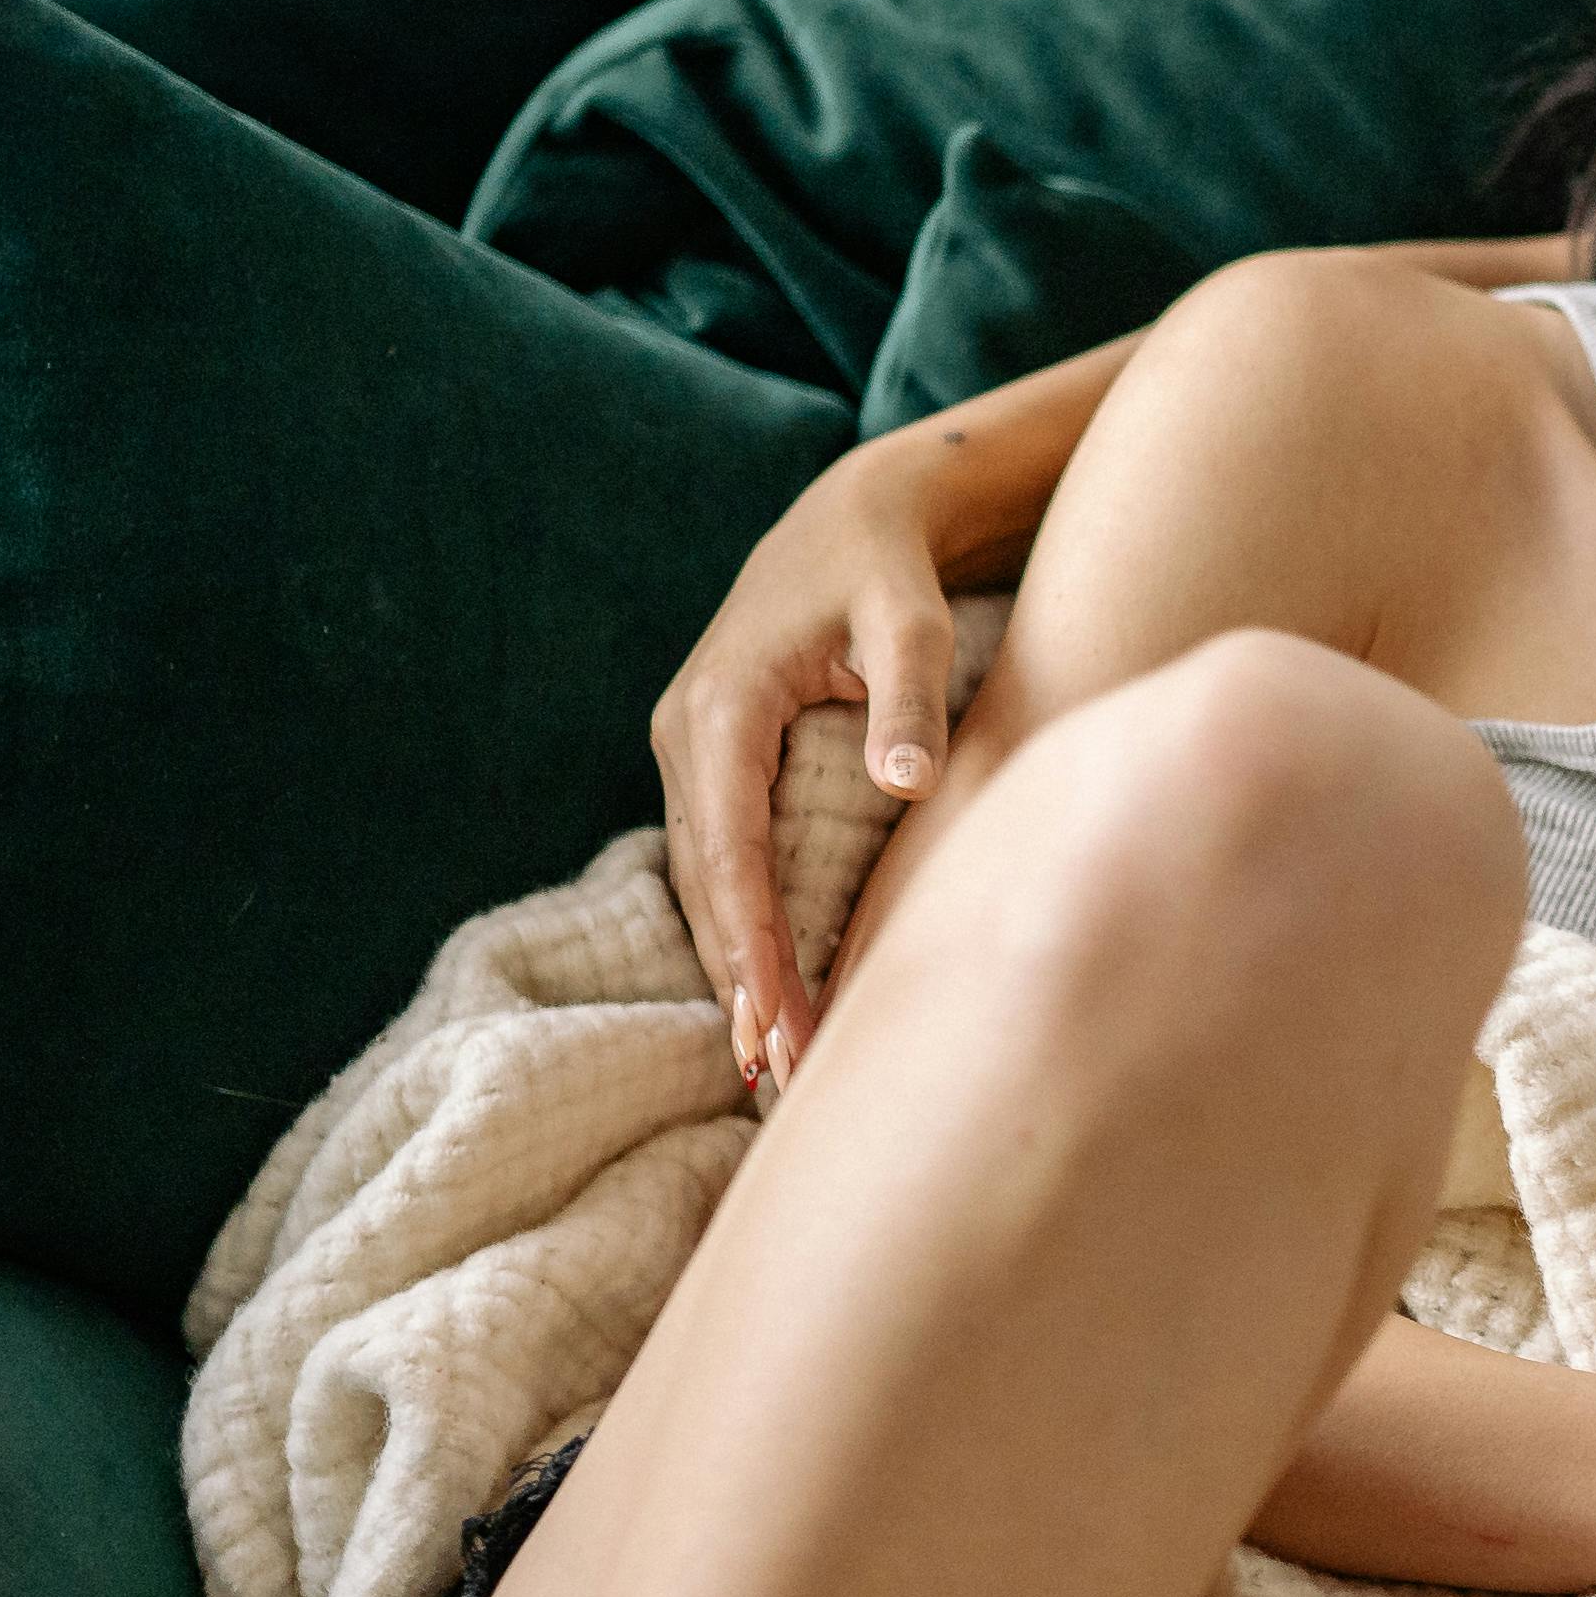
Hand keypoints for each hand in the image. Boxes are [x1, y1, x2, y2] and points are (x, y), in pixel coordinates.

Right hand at [653, 437, 970, 1084]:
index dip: (755, 948)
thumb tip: (909, 785)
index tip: (784, 1023)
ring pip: (700, 883)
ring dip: (732, 969)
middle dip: (739, 982)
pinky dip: (735, 930)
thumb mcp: (909, 622)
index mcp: (721, 708)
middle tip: (778, 1077)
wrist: (853, 519)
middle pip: (703, 886)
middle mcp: (684, 735)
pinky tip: (764, 994)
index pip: (731, 855)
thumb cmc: (889, 571)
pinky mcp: (709, 763)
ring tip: (768, 1064)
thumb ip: (910, 702)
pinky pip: (714, 863)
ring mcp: (687, 751)